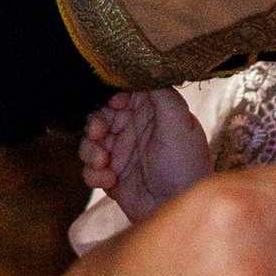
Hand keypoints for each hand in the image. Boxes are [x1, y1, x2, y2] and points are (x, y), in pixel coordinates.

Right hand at [79, 84, 212, 226]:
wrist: (176, 209)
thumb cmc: (185, 166)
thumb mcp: (179, 124)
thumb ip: (162, 93)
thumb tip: (145, 66)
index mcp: (153, 112)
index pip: (124, 92)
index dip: (113, 95)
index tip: (115, 105)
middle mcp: (135, 130)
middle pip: (100, 115)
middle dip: (95, 124)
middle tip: (100, 134)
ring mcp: (121, 153)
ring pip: (89, 142)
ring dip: (90, 150)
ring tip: (104, 163)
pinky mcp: (111, 176)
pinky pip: (89, 169)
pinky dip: (94, 174)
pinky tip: (111, 181)